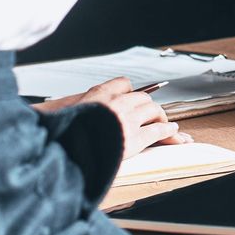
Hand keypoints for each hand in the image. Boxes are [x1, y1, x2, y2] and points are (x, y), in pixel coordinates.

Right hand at [33, 77, 188, 158]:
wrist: (68, 151)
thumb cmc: (66, 134)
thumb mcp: (66, 111)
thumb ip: (78, 107)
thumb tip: (61, 109)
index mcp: (98, 95)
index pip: (123, 83)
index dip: (130, 92)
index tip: (133, 97)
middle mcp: (115, 103)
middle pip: (142, 98)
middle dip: (147, 106)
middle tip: (152, 114)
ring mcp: (127, 120)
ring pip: (153, 111)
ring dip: (161, 117)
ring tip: (167, 123)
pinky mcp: (135, 138)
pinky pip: (158, 130)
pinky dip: (168, 131)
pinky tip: (173, 132)